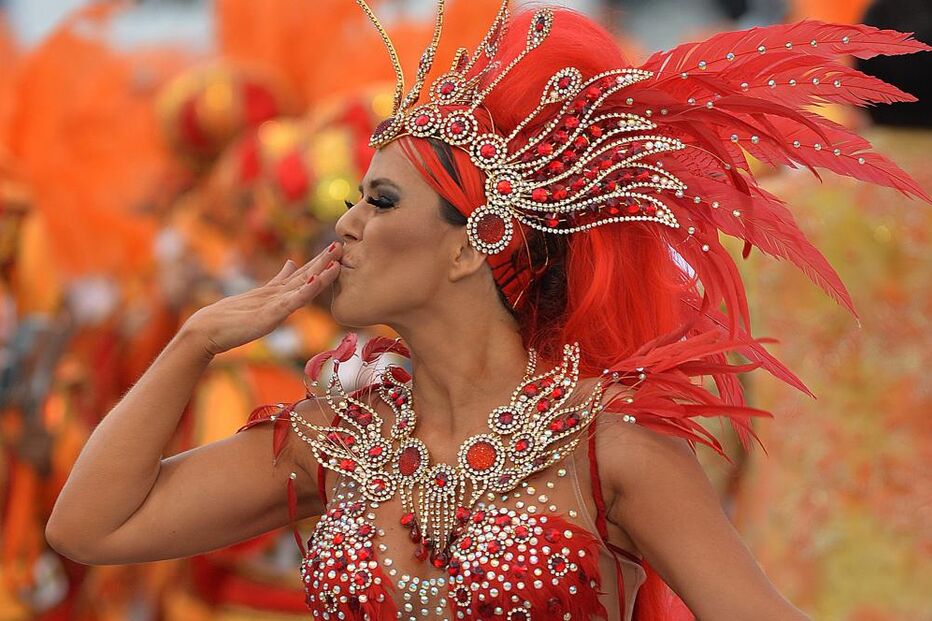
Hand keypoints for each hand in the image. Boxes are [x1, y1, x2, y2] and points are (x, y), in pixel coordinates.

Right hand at [183, 242, 343, 356]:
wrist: (206, 330)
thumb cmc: (230, 318)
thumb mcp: (261, 298)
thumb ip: (278, 281)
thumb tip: (292, 263)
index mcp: (277, 293)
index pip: (303, 275)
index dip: (320, 262)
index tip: (337, 247)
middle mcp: (277, 294)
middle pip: (305, 274)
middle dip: (324, 260)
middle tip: (340, 244)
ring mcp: (274, 304)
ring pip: (302, 284)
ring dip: (320, 270)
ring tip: (334, 256)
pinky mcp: (269, 315)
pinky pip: (290, 302)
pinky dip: (304, 291)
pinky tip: (315, 281)